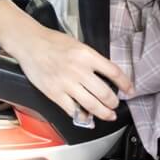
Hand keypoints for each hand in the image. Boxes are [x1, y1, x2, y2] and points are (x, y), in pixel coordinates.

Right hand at [10, 26, 132, 121]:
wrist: (30, 44)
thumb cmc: (51, 41)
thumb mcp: (78, 44)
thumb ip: (91, 59)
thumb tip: (105, 74)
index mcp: (87, 55)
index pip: (114, 72)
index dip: (125, 84)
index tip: (130, 90)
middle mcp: (79, 70)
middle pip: (105, 93)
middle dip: (114, 103)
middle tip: (115, 105)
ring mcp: (67, 83)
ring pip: (92, 105)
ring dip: (104, 113)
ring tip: (108, 115)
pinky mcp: (55, 93)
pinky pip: (72, 110)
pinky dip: (82, 116)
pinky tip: (87, 118)